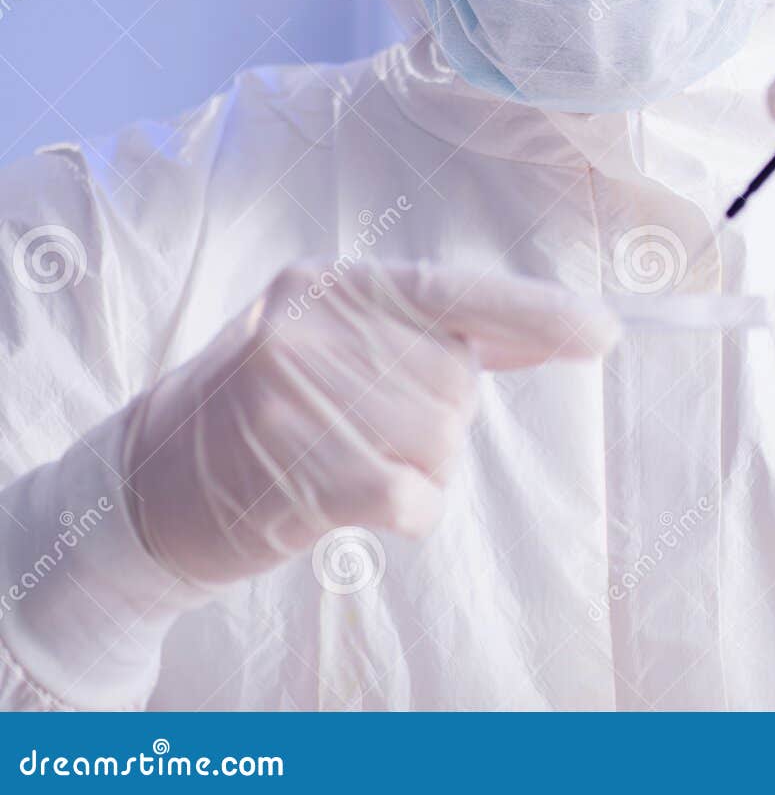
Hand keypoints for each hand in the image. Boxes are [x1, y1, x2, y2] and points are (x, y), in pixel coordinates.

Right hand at [125, 262, 618, 585]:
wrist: (148, 488)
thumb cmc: (265, 411)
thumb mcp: (339, 344)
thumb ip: (443, 334)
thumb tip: (561, 331)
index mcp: (332, 285)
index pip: (456, 292)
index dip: (536, 313)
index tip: (605, 333)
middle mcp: (314, 326)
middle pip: (456, 383)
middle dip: (434, 421)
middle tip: (360, 432)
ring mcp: (296, 396)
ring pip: (440, 442)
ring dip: (416, 468)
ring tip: (344, 462)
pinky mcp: (294, 469)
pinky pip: (412, 494)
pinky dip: (405, 509)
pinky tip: (358, 502)